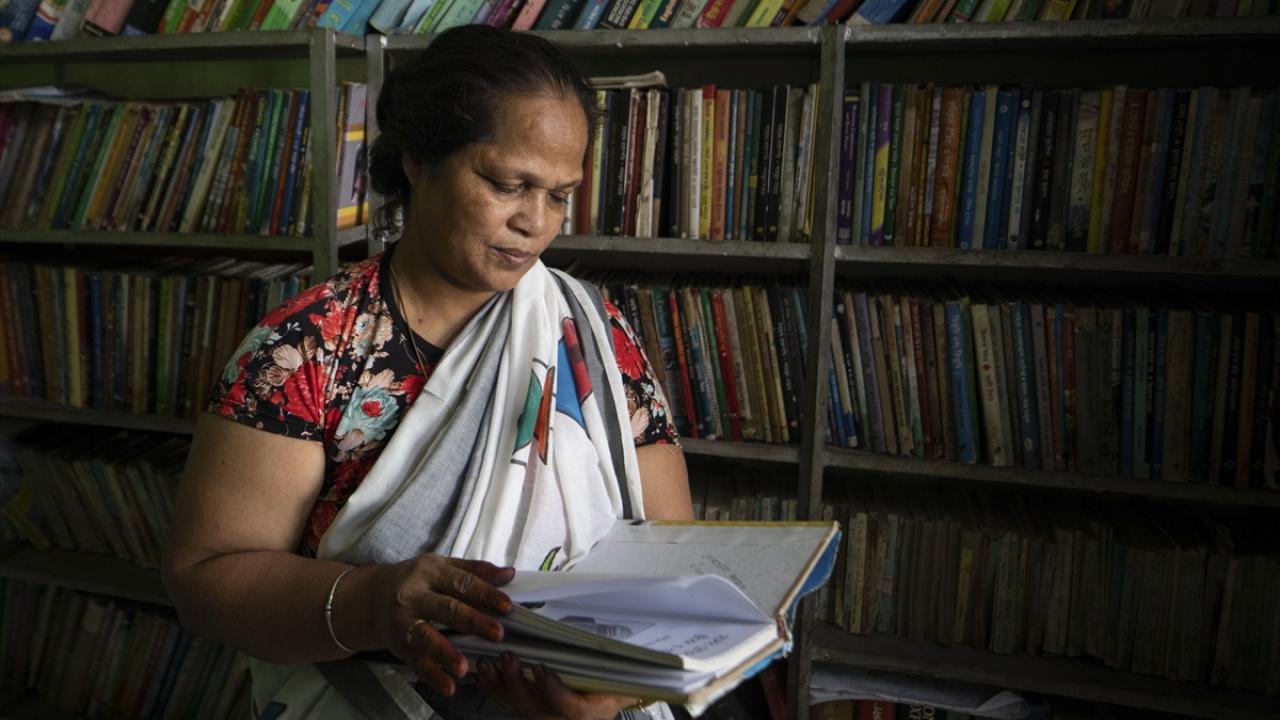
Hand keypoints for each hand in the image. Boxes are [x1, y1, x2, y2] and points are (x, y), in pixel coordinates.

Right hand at [375, 555, 514, 696]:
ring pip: (425, 636)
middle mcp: (414, 595)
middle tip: (497, 634)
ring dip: (445, 653)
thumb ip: (476, 571)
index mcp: (431, 572)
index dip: (485, 593)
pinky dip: (432, 675)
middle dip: (472, 621)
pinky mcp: (398, 644)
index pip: (462, 582)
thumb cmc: (417, 581)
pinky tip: (448, 686)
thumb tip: (508, 574)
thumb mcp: (442, 568)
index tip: (507, 606)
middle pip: (446, 608)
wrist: (370, 597)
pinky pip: (416, 661)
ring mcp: (403, 621)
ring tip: (463, 668)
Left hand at [472, 652, 641, 719]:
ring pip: (516, 709)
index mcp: (589, 712)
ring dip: (499, 686)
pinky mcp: (530, 715)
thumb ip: (597, 661)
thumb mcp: (611, 673)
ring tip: (488, 664)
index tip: (540, 667)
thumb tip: (592, 637)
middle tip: (508, 657)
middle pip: (534, 710)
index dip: (552, 689)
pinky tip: (483, 675)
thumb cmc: (611, 684)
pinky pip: (508, 706)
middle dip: (517, 684)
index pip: (568, 706)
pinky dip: (493, 690)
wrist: (605, 701)